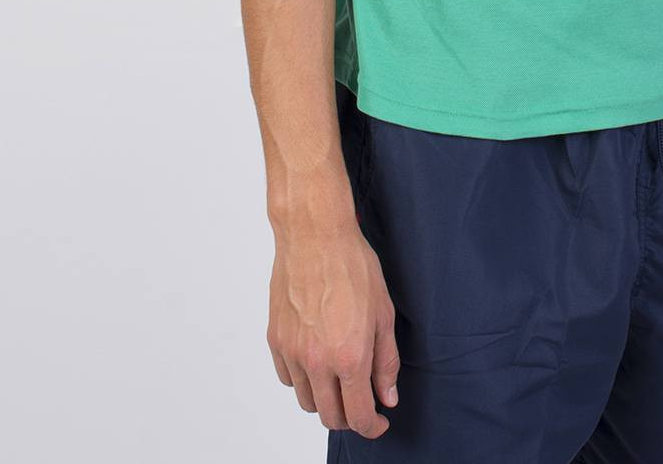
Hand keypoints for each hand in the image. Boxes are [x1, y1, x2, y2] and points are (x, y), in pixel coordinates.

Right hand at [268, 218, 399, 436]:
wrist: (315, 236)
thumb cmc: (353, 266)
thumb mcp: (384, 313)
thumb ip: (386, 361)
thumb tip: (387, 396)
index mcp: (349, 357)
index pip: (357, 415)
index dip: (372, 426)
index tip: (379, 422)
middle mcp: (316, 361)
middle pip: (329, 416)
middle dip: (349, 417)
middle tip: (361, 402)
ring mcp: (292, 352)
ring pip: (306, 400)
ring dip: (325, 399)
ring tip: (339, 377)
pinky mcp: (275, 340)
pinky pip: (287, 378)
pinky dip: (303, 380)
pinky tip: (317, 360)